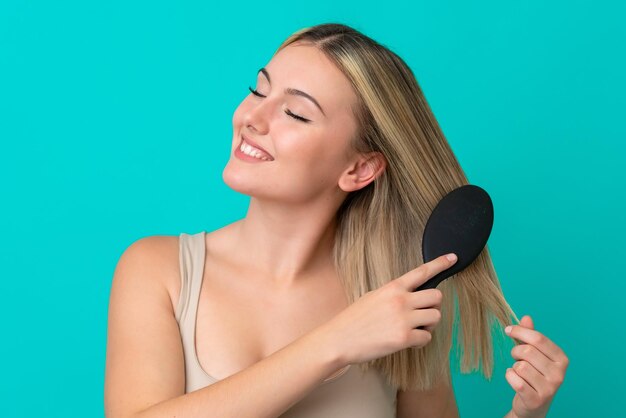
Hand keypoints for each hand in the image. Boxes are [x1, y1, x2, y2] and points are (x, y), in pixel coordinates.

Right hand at [323, 253, 457, 365]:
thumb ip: (394, 294)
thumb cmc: (354, 319)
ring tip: (413, 328)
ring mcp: (403, 319)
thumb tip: (412, 296)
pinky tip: (407, 341)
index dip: (440, 264)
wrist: (339, 339)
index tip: (453, 258)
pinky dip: (420, 340)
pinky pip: (427, 337)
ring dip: (428, 324)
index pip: (421, 272)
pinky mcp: (403, 338)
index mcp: (392, 288)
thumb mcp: (373, 297)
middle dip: (433, 306)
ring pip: (436, 317)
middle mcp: (400, 300)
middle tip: (422, 313)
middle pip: (437, 296)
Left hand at [504, 315, 568, 417]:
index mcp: (561, 359)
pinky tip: (514, 380)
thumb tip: (526, 317)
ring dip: (514, 367)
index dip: (520, 331)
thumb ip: (530, 335)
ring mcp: (550, 389)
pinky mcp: (536, 400)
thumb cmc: (533, 374)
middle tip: (516, 357)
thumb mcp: (534, 353)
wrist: (533, 405)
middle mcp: (559, 374)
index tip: (508, 329)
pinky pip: (515, 380)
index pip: (538, 338)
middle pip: (527, 351)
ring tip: (520, 372)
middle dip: (516, 351)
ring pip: (520, 366)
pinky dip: (509, 377)